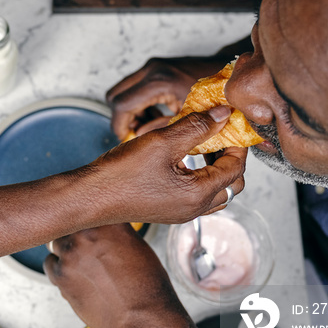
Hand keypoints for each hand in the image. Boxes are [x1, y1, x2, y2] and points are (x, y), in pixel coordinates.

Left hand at [45, 223, 185, 327]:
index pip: (88, 205)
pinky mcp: (60, 275)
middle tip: (85, 244)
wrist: (143, 320)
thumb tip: (100, 225)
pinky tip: (75, 277)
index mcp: (110, 220)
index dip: (87, 213)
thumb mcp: (138, 246)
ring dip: (65, 249)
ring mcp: (71, 252)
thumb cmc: (147, 287)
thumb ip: (115, 230)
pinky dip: (58, 269)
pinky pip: (49, 263)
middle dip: (75, 232)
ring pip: (56, 241)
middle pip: (68, 221)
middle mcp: (88, 232)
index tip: (88, 220)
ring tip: (83, 264)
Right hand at [86, 107, 246, 225]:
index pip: (235, 169)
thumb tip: (222, 115)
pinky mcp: (168, 210)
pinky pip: (197, 196)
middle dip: (230, 158)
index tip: (229, 124)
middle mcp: (193, 209)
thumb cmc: (121, 174)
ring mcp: (181, 212)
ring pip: (215, 192)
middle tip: (220, 135)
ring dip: (216, 169)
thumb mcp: (162, 142)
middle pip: (231, 184)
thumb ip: (196, 126)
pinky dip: (200, 177)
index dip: (237, 144)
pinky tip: (184, 158)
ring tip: (203, 145)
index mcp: (198, 195)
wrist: (90, 196)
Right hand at [107, 56, 229, 139]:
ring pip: (122, 91)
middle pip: (115, 96)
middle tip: (134, 133)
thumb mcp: (189, 118)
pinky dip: (138, 103)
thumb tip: (140, 138)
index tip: (127, 138)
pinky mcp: (156, 67)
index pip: (122, 105)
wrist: (232, 71)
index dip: (120, 126)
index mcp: (159, 82)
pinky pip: (133, 87)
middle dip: (122, 118)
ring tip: (147, 126)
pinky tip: (155, 114)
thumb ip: (162, 128)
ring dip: (130, 111)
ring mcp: (152, 66)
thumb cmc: (217, 94)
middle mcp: (152, 70)